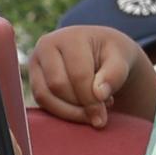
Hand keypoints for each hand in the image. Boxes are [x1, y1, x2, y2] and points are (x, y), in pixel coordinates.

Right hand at [26, 22, 149, 128]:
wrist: (99, 49)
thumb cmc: (111, 53)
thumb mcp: (121, 58)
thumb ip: (115, 74)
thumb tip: (99, 95)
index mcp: (69, 37)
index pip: (78, 74)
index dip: (90, 100)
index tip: (103, 117)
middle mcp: (46, 46)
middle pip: (58, 86)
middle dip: (79, 107)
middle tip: (100, 116)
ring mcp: (36, 62)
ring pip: (44, 96)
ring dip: (69, 113)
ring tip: (92, 112)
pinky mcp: (34, 78)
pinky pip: (42, 102)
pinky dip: (62, 112)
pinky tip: (81, 109)